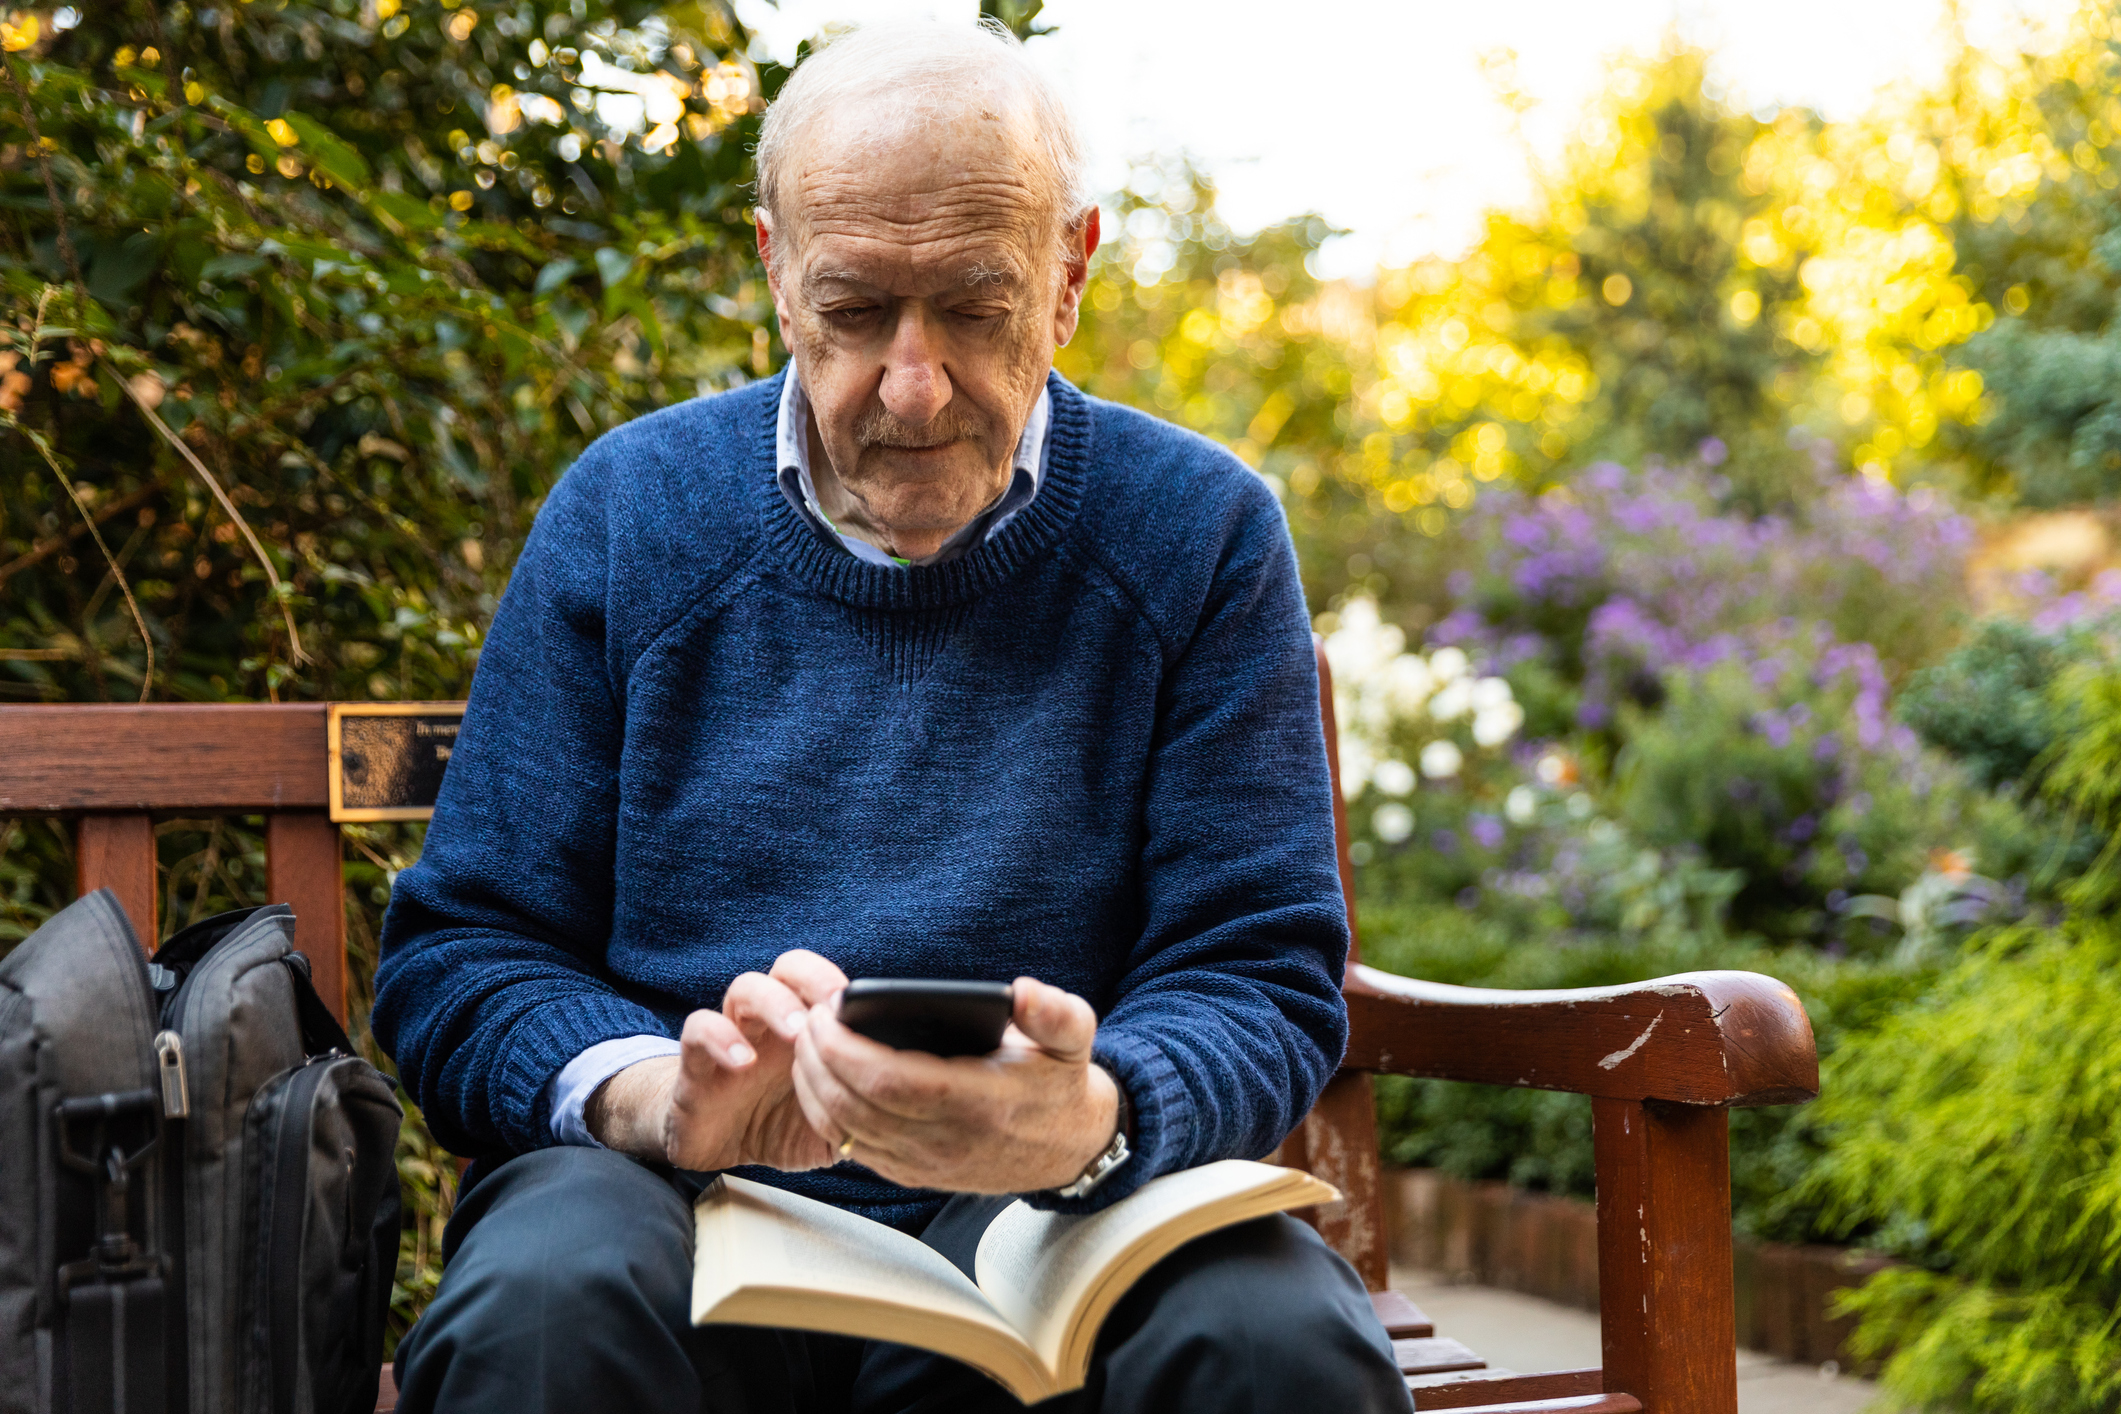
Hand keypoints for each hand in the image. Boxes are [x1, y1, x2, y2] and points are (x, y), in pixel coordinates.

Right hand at [587, 949, 848, 1170]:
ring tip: (795, 1032)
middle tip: (834, 1009)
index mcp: (806, 1028)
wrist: (718, 1145)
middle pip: (789, 968)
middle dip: (814, 978)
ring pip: (745, 987)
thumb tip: (913, 1113)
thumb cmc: (780, 1123)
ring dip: (774, 1003)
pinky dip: (719, 1037)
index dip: (847, 990)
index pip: (826, 983)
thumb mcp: (832, 1123)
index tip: (871, 1011)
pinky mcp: (695, 1061)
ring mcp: (732, 1034)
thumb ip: (863, 1110)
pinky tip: (742, 1062)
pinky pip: (699, 1028)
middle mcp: (769, 1021)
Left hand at [790, 976, 1120, 1192]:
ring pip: (847, 1131)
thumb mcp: (1073, 1037)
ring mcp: (926, 1163)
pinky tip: (815, 1082)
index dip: (847, 1050)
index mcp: (978, 1102)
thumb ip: (1054, 1012)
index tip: (824, 1014)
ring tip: (803, 1045)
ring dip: (813, 1088)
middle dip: (819, 1062)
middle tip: (804, 1020)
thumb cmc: (1058, 1081)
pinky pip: (853, 1148)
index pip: (891, 1081)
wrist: (1068, 1146)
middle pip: (856, 1106)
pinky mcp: (914, 1174)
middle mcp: (947, 1140)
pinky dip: (824, 1115)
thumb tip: (1023, 991)